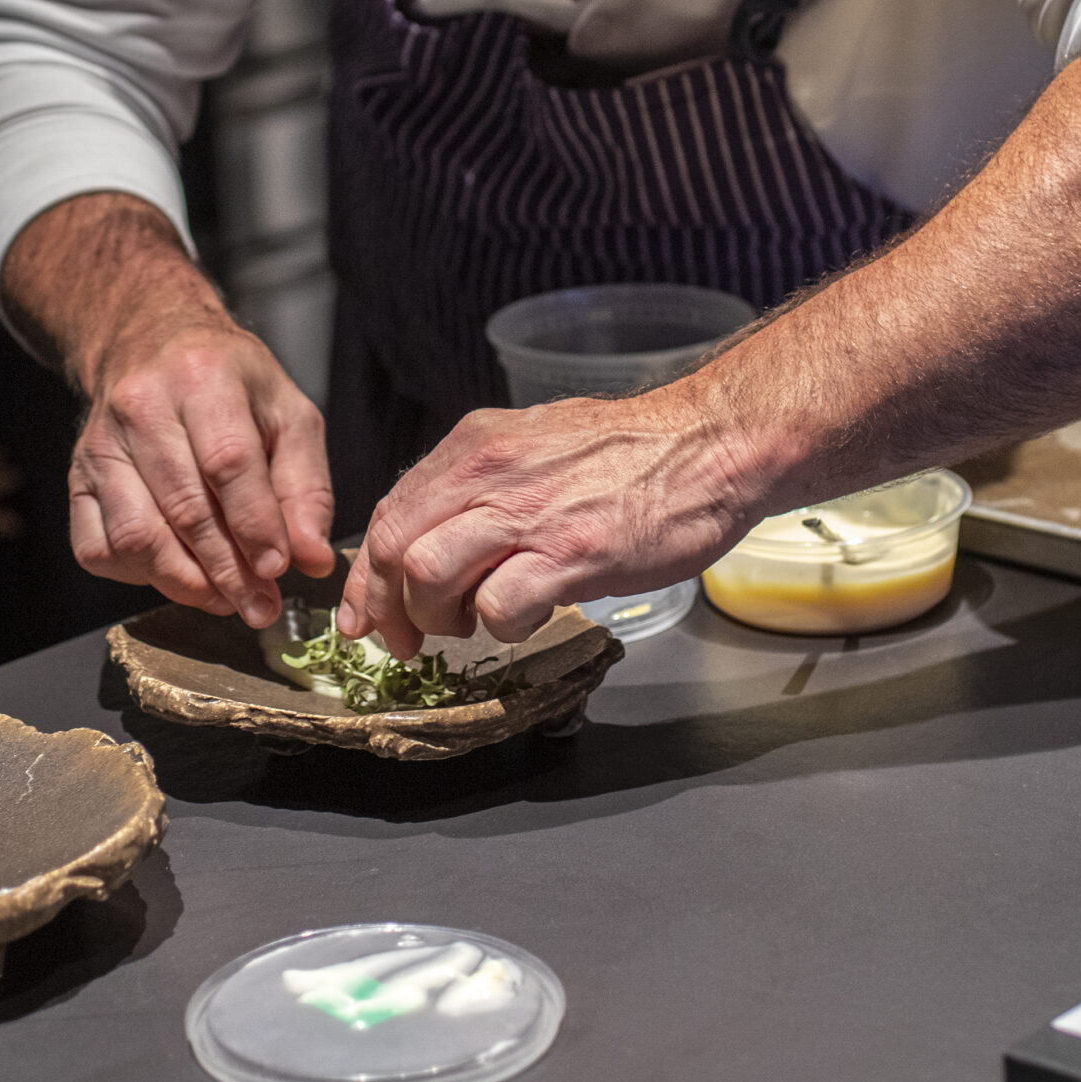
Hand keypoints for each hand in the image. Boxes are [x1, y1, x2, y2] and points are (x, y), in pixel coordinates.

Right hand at [0, 191, 334, 622]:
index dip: (254, 524)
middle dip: (227, 570)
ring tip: (224, 598)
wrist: (149, 343)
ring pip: (136, 536)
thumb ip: (306, 487)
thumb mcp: (287, 413)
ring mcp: (100, 446)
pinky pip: (97, 547)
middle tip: (260, 606)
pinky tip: (177, 574)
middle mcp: (141, 408)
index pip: (227, 463)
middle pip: (183, 508)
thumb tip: (313, 560)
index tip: (278, 570)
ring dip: (184, 581)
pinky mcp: (76, 479)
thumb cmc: (231, 383)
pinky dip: (138, 576)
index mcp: (203, 379)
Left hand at [339, 378, 747, 657]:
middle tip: (410, 638)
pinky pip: (498, 606)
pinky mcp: (570, 555)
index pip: (390, 513)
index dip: (370, 576)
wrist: (712, 443)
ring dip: (437, 616)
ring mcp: (528, 513)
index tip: (368, 614)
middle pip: (394, 546)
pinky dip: (499, 627)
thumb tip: (437, 531)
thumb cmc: (634, 453)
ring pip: (427, 573)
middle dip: (389, 606)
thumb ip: (483, 483)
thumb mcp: (537, 446)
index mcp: (476, 445)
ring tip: (472, 624)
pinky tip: (526, 620)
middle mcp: (489, 471)